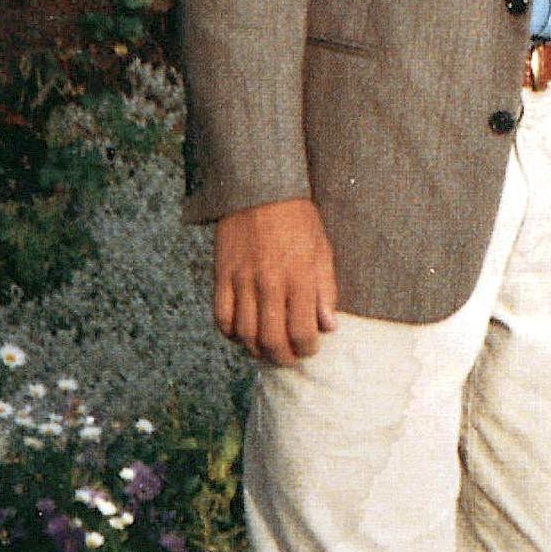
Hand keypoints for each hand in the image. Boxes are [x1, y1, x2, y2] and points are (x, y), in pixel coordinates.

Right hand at [215, 198, 338, 364]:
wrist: (259, 192)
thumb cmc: (298, 220)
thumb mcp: (323, 250)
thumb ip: (326, 290)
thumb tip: (329, 325)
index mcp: (299, 276)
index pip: (303, 329)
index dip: (307, 347)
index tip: (311, 350)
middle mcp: (269, 282)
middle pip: (271, 338)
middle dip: (282, 356)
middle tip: (289, 359)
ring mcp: (242, 280)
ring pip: (245, 333)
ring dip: (256, 349)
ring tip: (267, 351)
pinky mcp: (221, 276)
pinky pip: (221, 316)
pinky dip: (230, 333)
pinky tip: (242, 335)